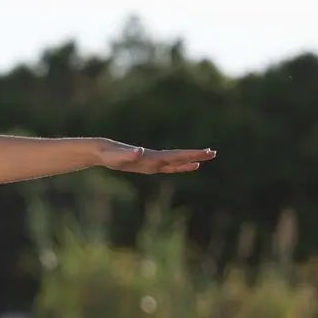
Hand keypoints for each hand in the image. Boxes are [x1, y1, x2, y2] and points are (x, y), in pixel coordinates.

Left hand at [100, 142, 215, 173]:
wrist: (104, 151)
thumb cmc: (109, 155)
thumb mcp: (117, 157)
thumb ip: (128, 154)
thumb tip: (139, 151)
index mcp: (152, 157)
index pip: (175, 156)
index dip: (189, 155)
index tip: (204, 153)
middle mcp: (155, 158)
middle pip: (180, 156)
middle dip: (196, 155)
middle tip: (213, 153)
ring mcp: (153, 161)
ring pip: (176, 161)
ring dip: (191, 159)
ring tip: (206, 157)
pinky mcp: (149, 165)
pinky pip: (168, 167)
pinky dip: (180, 167)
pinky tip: (188, 166)